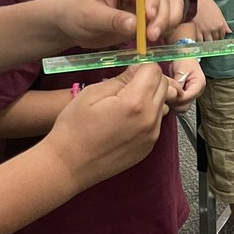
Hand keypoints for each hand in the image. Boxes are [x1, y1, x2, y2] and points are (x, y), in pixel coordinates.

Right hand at [48, 64, 170, 188]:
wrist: (69, 165)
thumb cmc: (74, 128)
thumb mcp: (92, 93)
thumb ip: (120, 79)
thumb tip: (137, 70)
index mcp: (135, 103)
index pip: (155, 71)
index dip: (142, 67)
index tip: (129, 72)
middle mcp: (149, 120)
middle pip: (164, 87)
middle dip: (149, 81)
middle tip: (126, 87)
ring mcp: (151, 136)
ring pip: (162, 104)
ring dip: (150, 99)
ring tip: (126, 105)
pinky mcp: (148, 147)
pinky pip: (156, 122)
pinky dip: (147, 116)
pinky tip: (126, 121)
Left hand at [59, 0, 184, 47]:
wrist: (69, 25)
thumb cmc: (74, 13)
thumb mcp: (90, 16)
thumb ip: (113, 20)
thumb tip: (135, 25)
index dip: (153, 0)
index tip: (150, 19)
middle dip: (161, 17)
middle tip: (151, 37)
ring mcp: (144, 2)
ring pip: (170, 8)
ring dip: (167, 23)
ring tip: (152, 39)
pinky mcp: (146, 18)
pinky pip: (165, 21)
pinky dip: (165, 30)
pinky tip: (153, 41)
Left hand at [168, 59, 204, 112]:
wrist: (184, 55)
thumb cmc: (185, 59)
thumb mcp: (182, 69)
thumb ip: (179, 82)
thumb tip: (175, 94)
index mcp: (199, 85)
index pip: (187, 98)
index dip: (176, 98)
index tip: (168, 93)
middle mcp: (196, 92)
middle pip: (185, 106)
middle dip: (174, 103)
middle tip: (165, 95)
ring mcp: (191, 95)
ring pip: (181, 107)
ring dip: (172, 104)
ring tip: (166, 95)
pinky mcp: (185, 95)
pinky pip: (179, 104)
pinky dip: (172, 102)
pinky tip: (167, 95)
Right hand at [193, 0, 230, 40]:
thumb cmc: (206, 3)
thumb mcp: (218, 11)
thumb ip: (224, 23)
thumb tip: (229, 31)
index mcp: (220, 24)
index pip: (222, 36)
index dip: (219, 37)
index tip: (216, 37)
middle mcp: (214, 28)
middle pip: (215, 39)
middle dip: (213, 39)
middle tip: (210, 38)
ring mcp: (205, 30)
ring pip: (208, 41)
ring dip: (206, 41)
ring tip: (204, 39)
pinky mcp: (196, 31)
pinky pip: (199, 41)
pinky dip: (199, 41)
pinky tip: (198, 39)